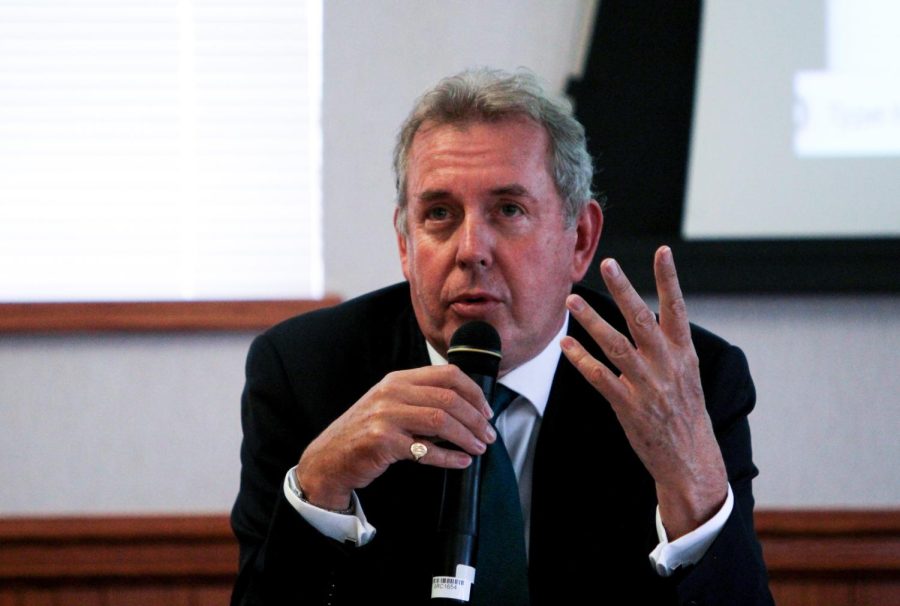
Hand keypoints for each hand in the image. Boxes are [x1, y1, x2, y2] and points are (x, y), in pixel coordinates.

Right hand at [295, 365, 496, 510]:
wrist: (329, 458)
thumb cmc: (364, 433)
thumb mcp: (390, 405)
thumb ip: (420, 400)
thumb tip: (466, 410)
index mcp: (398, 379)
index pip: (447, 374)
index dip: (474, 392)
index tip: (486, 410)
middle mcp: (392, 392)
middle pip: (448, 398)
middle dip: (476, 418)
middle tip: (489, 434)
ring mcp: (385, 415)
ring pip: (440, 421)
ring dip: (467, 436)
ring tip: (479, 447)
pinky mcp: (382, 441)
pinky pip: (425, 449)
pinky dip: (448, 457)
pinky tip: (461, 462)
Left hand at [560, 246, 726, 538]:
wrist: (691, 460)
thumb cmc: (686, 414)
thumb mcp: (689, 375)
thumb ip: (671, 346)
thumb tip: (656, 315)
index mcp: (684, 355)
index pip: (678, 309)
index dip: (669, 280)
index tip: (663, 252)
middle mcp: (667, 366)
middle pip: (642, 320)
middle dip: (625, 290)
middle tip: (609, 263)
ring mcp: (647, 386)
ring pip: (616, 345)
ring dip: (592, 321)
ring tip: (572, 300)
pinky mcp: (628, 406)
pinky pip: (600, 378)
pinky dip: (581, 359)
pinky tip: (565, 344)